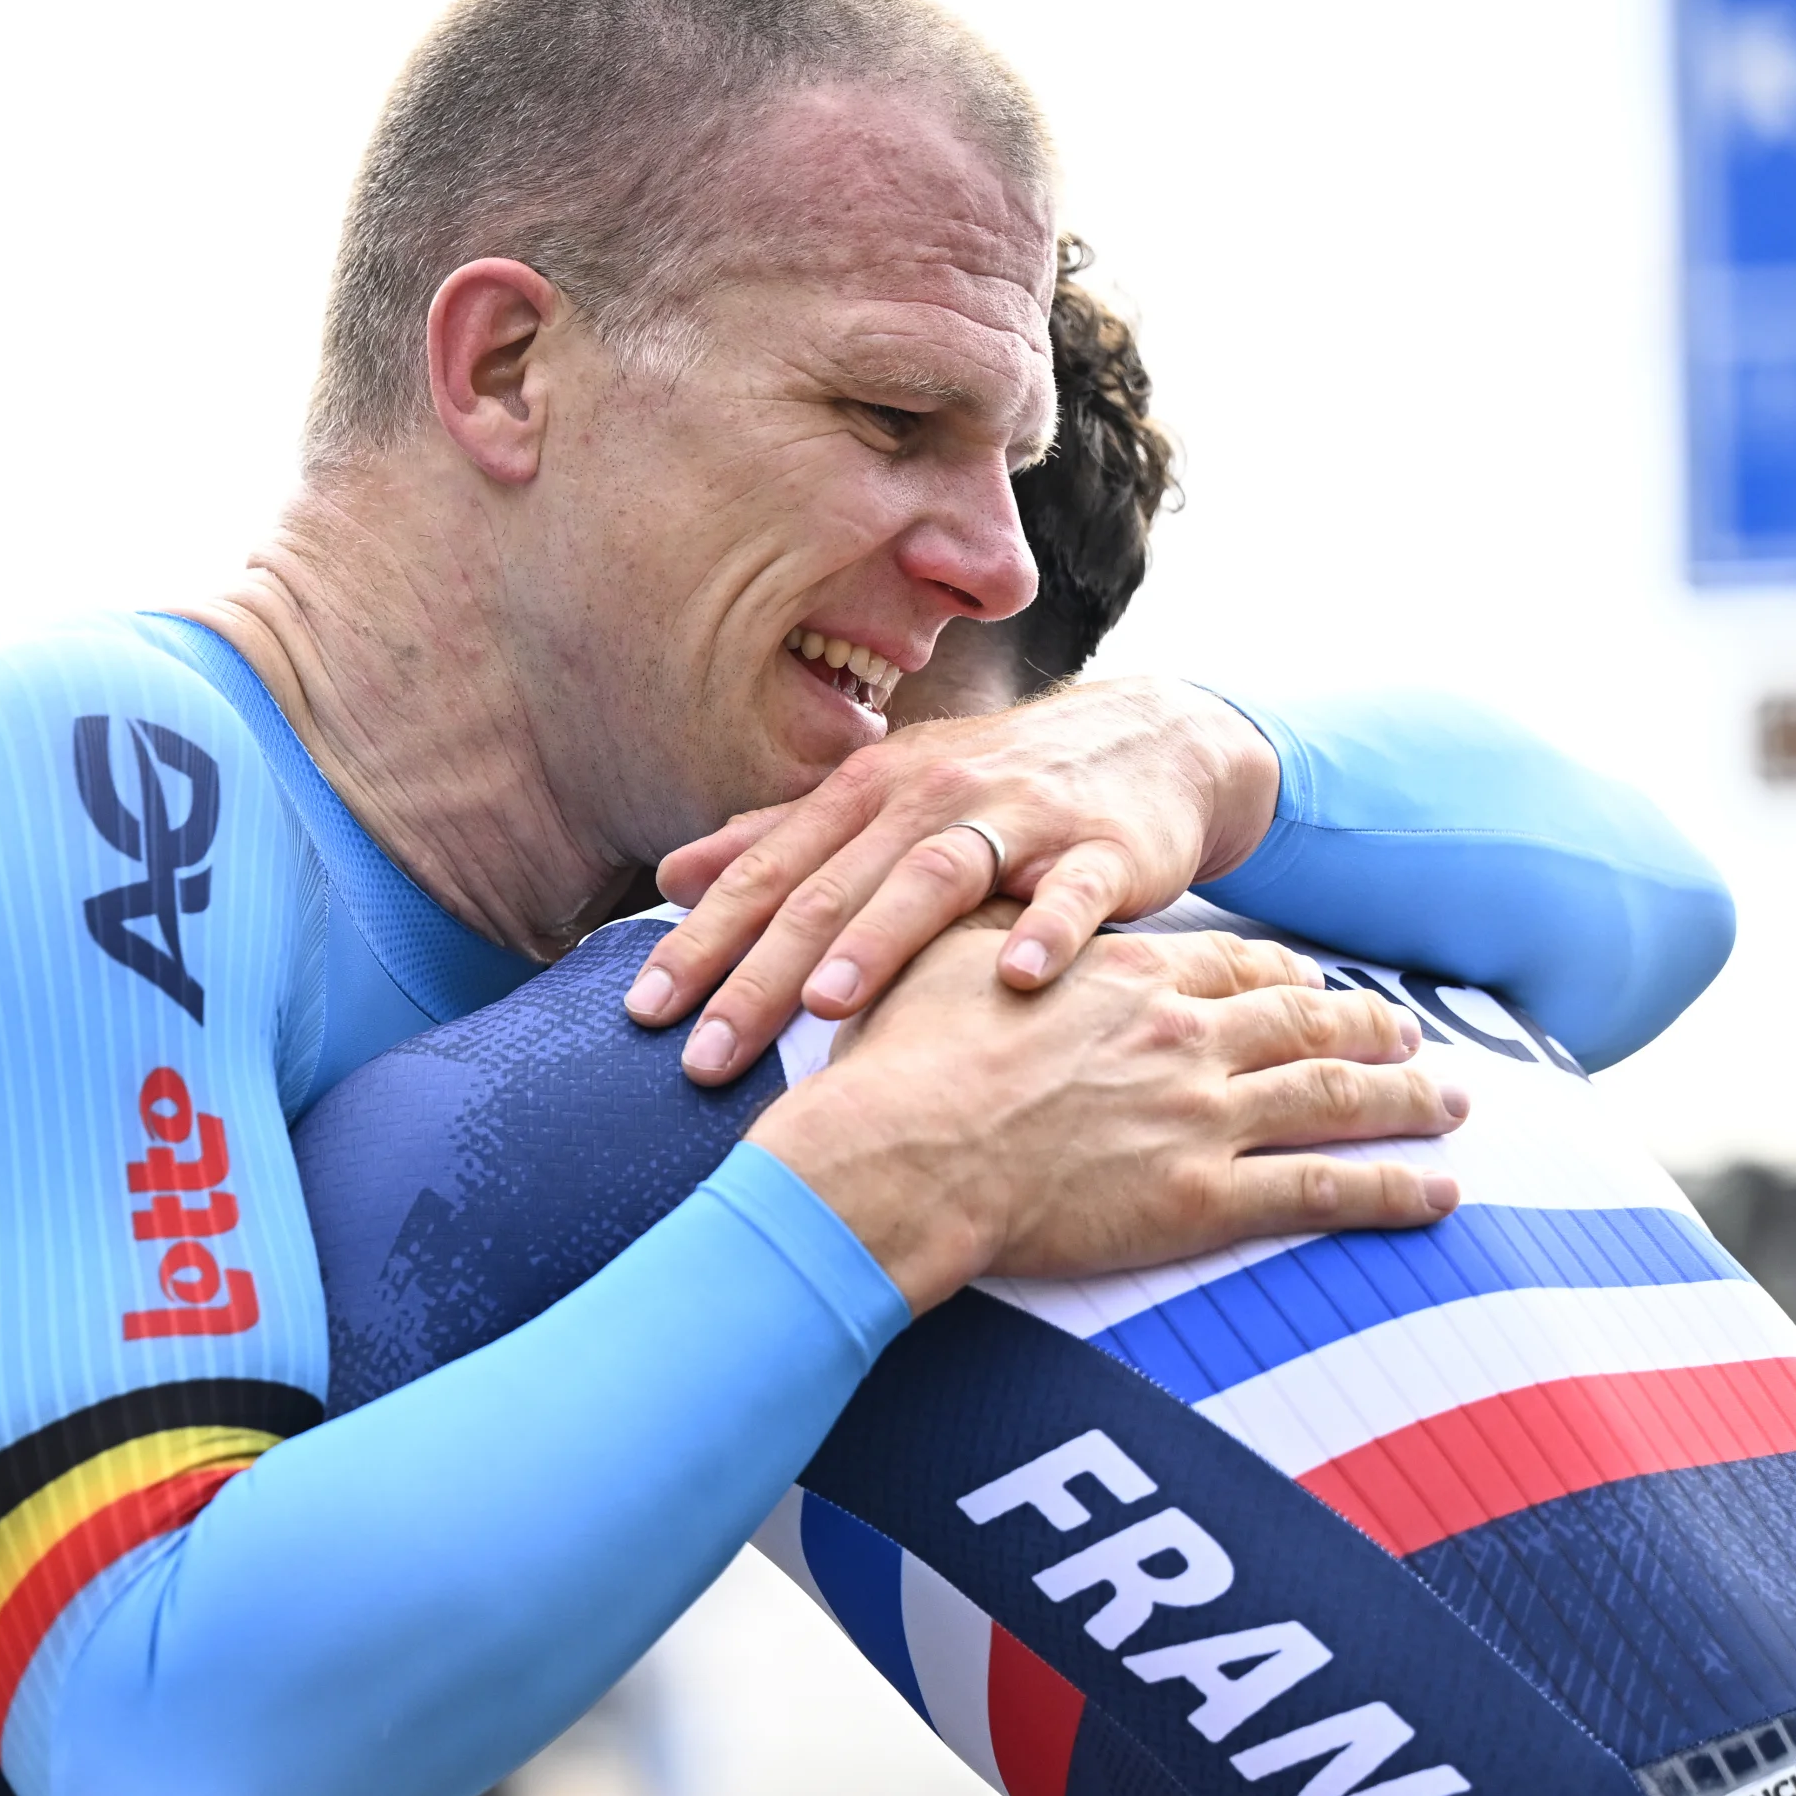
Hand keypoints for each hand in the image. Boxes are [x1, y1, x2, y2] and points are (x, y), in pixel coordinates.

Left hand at [633, 678, 1279, 1083]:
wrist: (1151, 742)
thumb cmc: (995, 791)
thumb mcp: (885, 803)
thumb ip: (781, 840)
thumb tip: (670, 876)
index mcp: (867, 795)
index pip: (766, 873)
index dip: (701, 941)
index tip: (643, 1013)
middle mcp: (930, 796)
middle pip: (832, 887)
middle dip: (762, 973)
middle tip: (706, 1053)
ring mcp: (1020, 818)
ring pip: (936, 876)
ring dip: (881, 939)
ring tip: (829, 1003)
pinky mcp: (1105, 848)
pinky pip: (1075, 892)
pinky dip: (1049, 932)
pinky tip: (1020, 980)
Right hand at [746, 923, 1462, 1310]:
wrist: (901, 1154)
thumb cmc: (904, 1064)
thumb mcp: (944, 966)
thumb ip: (997, 937)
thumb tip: (1002, 912)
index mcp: (1131, 977)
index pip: (1236, 965)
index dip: (1287, 975)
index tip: (1315, 983)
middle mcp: (1186, 1036)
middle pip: (1307, 1021)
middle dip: (1371, 1027)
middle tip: (1411, 1034)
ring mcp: (1203, 1115)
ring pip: (1336, 1096)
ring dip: (1406, 1098)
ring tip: (1453, 1102)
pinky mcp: (1206, 1198)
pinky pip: (1325, 1190)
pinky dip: (1392, 1189)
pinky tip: (1439, 1190)